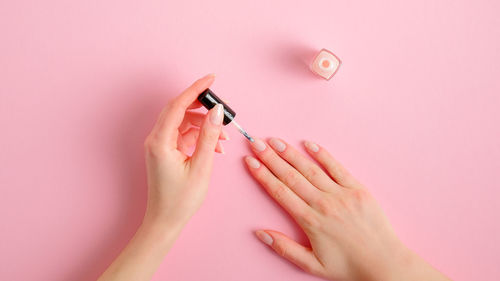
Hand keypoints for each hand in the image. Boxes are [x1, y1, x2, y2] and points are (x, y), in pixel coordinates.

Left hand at [143, 73, 227, 229]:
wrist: (165, 221)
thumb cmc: (180, 199)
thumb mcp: (201, 167)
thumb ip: (209, 136)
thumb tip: (216, 112)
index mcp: (160, 141)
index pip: (178, 105)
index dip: (195, 89)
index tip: (211, 79)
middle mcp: (156, 139)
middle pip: (179, 110)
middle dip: (202, 106)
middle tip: (222, 107)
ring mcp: (160, 145)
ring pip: (183, 123)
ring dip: (204, 125)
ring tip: (222, 137)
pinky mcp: (165, 151)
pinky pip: (184, 135)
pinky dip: (200, 137)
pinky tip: (215, 147)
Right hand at [245, 138, 449, 280]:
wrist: (383, 263)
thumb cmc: (347, 266)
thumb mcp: (311, 264)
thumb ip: (284, 248)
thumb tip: (260, 232)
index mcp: (310, 221)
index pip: (279, 191)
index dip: (262, 175)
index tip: (250, 161)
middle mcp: (323, 203)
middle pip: (291, 175)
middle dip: (271, 157)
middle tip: (256, 142)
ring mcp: (341, 194)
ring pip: (310, 169)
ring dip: (291, 153)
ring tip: (276, 141)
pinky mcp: (357, 189)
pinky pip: (337, 168)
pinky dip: (322, 155)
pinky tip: (309, 144)